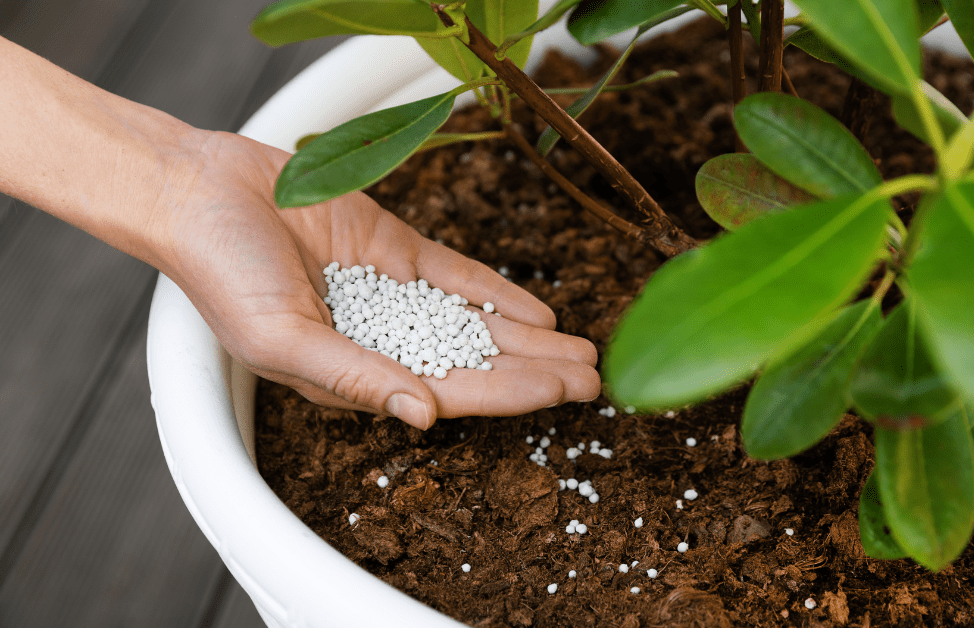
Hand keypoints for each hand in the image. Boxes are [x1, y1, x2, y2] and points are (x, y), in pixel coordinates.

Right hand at [155, 130, 600, 428]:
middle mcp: (381, 340)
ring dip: (528, 338)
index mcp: (354, 374)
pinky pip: (456, 276)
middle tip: (595, 379)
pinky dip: (496, 292)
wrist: (201, 193)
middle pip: (475, 362)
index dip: (510, 393)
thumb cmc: (222, 275)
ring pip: (475, 323)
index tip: (563, 394)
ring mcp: (392, 294)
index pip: (449, 391)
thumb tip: (423, 414)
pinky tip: (538, 309)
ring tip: (582, 350)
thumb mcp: (281, 338)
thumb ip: (353, 377)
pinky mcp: (395, 250)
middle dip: (535, 372)